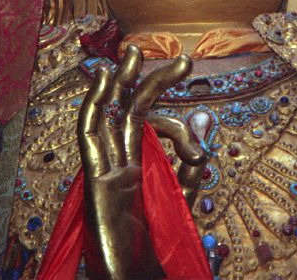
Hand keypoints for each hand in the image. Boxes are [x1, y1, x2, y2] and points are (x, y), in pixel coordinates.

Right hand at [78, 45, 204, 279]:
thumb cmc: (154, 244)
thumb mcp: (182, 195)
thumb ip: (192, 159)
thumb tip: (206, 114)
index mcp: (139, 165)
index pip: (159, 129)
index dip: (182, 130)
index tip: (199, 152)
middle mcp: (120, 161)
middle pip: (133, 110)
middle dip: (150, 80)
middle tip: (180, 57)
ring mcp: (106, 168)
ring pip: (110, 114)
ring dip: (118, 81)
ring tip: (130, 51)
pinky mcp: (95, 179)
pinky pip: (90, 135)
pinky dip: (95, 103)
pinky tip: (102, 78)